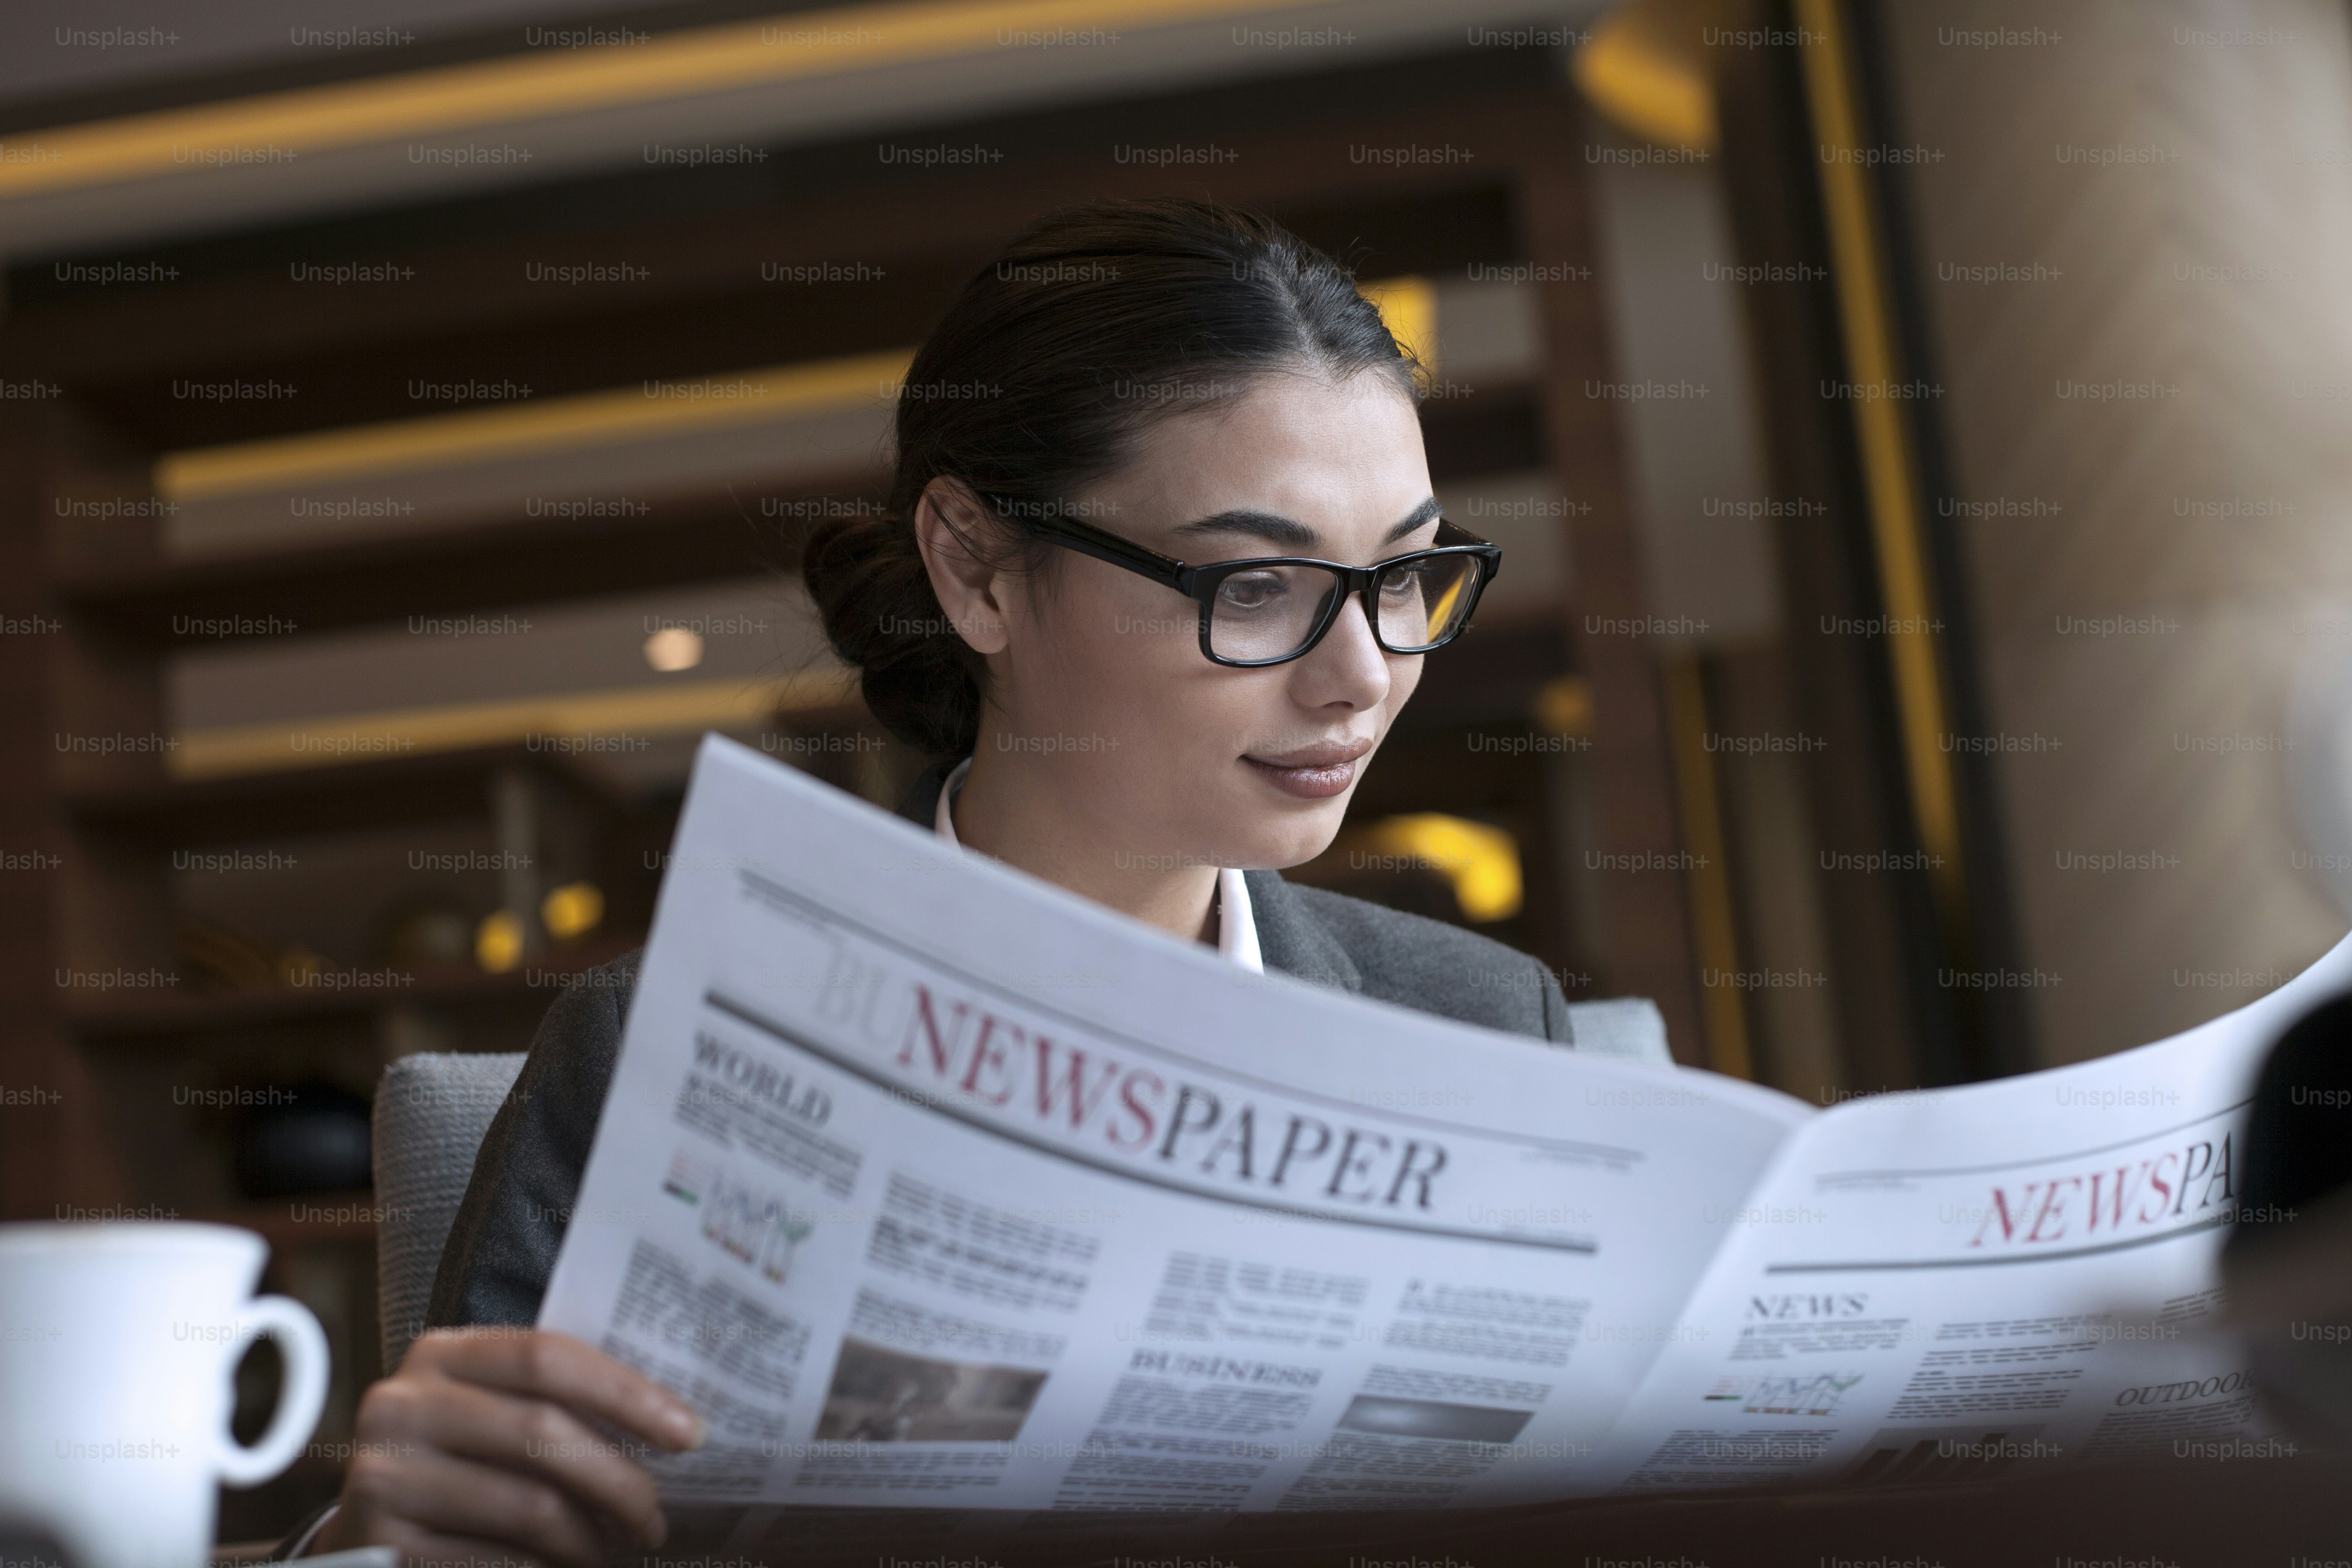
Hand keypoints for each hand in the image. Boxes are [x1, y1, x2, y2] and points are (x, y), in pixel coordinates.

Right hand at [309, 1327, 704, 1567]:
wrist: (369, 1534)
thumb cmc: (461, 1467)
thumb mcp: (494, 1416)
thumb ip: (556, 1402)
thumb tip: (673, 1423)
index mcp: (441, 1355)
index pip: (548, 1356)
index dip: (628, 1393)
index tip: (691, 1433)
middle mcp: (403, 1406)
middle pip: (545, 1431)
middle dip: (621, 1482)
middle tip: (656, 1520)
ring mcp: (385, 1476)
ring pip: (530, 1506)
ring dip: (590, 1539)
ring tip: (612, 1551)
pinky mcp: (384, 1543)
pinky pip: (499, 1561)